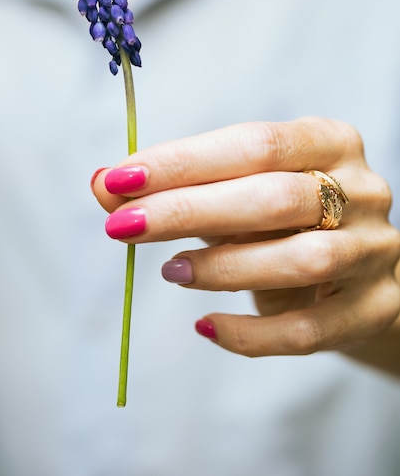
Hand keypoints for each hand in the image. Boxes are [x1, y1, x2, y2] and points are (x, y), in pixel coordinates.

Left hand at [91, 117, 399, 368]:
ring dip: (223, 267)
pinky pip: (311, 330)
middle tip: (124, 225)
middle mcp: (361, 189)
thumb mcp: (236, 190)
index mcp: (328, 141)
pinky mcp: (375, 308)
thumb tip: (104, 184)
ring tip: (170, 271)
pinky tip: (206, 326)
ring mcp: (374, 250)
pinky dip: (252, 335)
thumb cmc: (283, 219)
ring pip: (300, 261)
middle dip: (190, 211)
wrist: (351, 269)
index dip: (185, 161)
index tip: (121, 177)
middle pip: (275, 198)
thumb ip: (176, 186)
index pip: (255, 143)